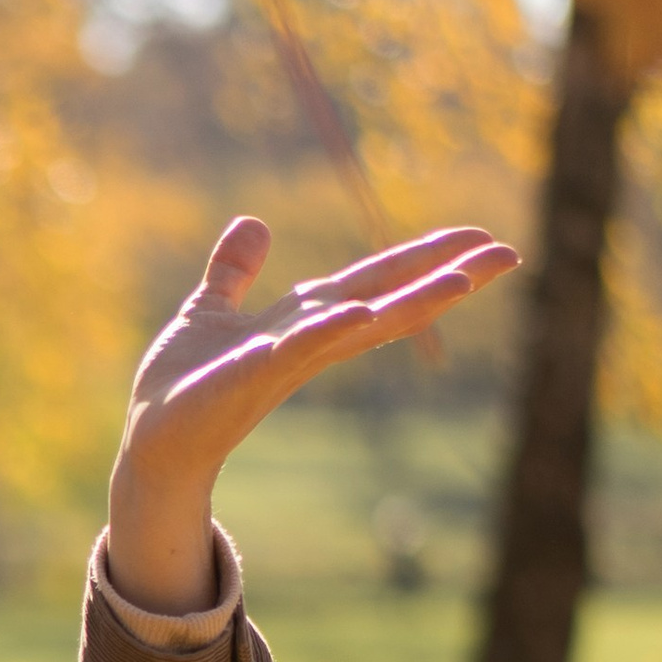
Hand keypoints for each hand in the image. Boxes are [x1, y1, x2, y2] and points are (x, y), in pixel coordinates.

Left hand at [108, 215, 519, 616]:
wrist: (152, 439)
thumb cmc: (183, 384)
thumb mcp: (209, 311)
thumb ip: (234, 271)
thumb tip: (254, 221)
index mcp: (303, 320)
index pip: (377, 281)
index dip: (426, 258)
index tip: (481, 238)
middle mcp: (307, 340)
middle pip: (390, 301)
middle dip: (448, 277)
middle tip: (509, 255)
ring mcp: (284, 360)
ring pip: (360, 326)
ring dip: (411, 304)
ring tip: (462, 281)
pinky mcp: (248, 377)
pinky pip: (294, 350)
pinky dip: (325, 331)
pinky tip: (358, 315)